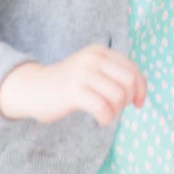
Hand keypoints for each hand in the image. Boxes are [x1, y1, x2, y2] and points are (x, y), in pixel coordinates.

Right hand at [0, 45, 148, 125]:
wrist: (32, 88)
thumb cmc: (67, 84)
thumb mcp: (92, 71)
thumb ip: (112, 74)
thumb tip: (140, 90)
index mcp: (100, 52)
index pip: (133, 69)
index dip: (141, 89)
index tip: (138, 104)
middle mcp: (93, 59)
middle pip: (129, 81)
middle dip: (128, 100)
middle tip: (116, 109)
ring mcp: (83, 73)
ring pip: (118, 96)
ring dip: (116, 111)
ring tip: (105, 115)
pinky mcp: (74, 91)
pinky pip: (102, 108)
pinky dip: (106, 118)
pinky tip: (100, 121)